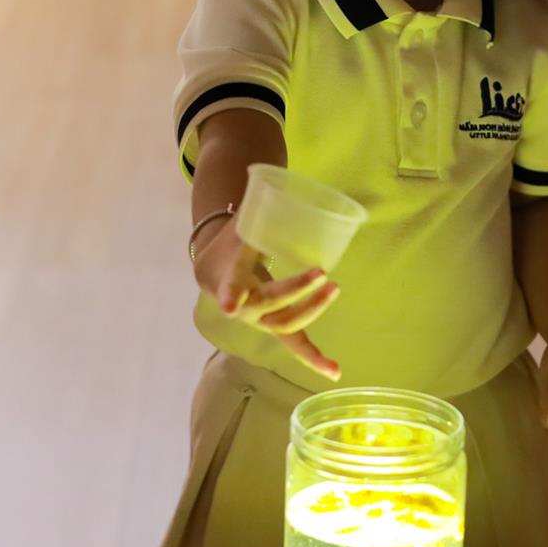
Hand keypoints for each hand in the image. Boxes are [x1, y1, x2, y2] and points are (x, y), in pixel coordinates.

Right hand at [192, 215, 341, 379]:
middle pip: (272, 306)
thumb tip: (264, 174)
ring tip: (334, 288)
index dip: (233, 296)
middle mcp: (246, 309)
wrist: (212, 270)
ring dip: (313, 310)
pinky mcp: (276, 326)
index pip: (232, 290)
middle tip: (322, 272)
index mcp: (231, 283)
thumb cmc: (229, 245)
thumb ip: (254, 214)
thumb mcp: (237, 230)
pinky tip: (335, 372)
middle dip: (297, 292)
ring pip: (287, 325)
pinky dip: (315, 359)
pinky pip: (295, 345)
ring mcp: (262, 321)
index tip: (232, 305)